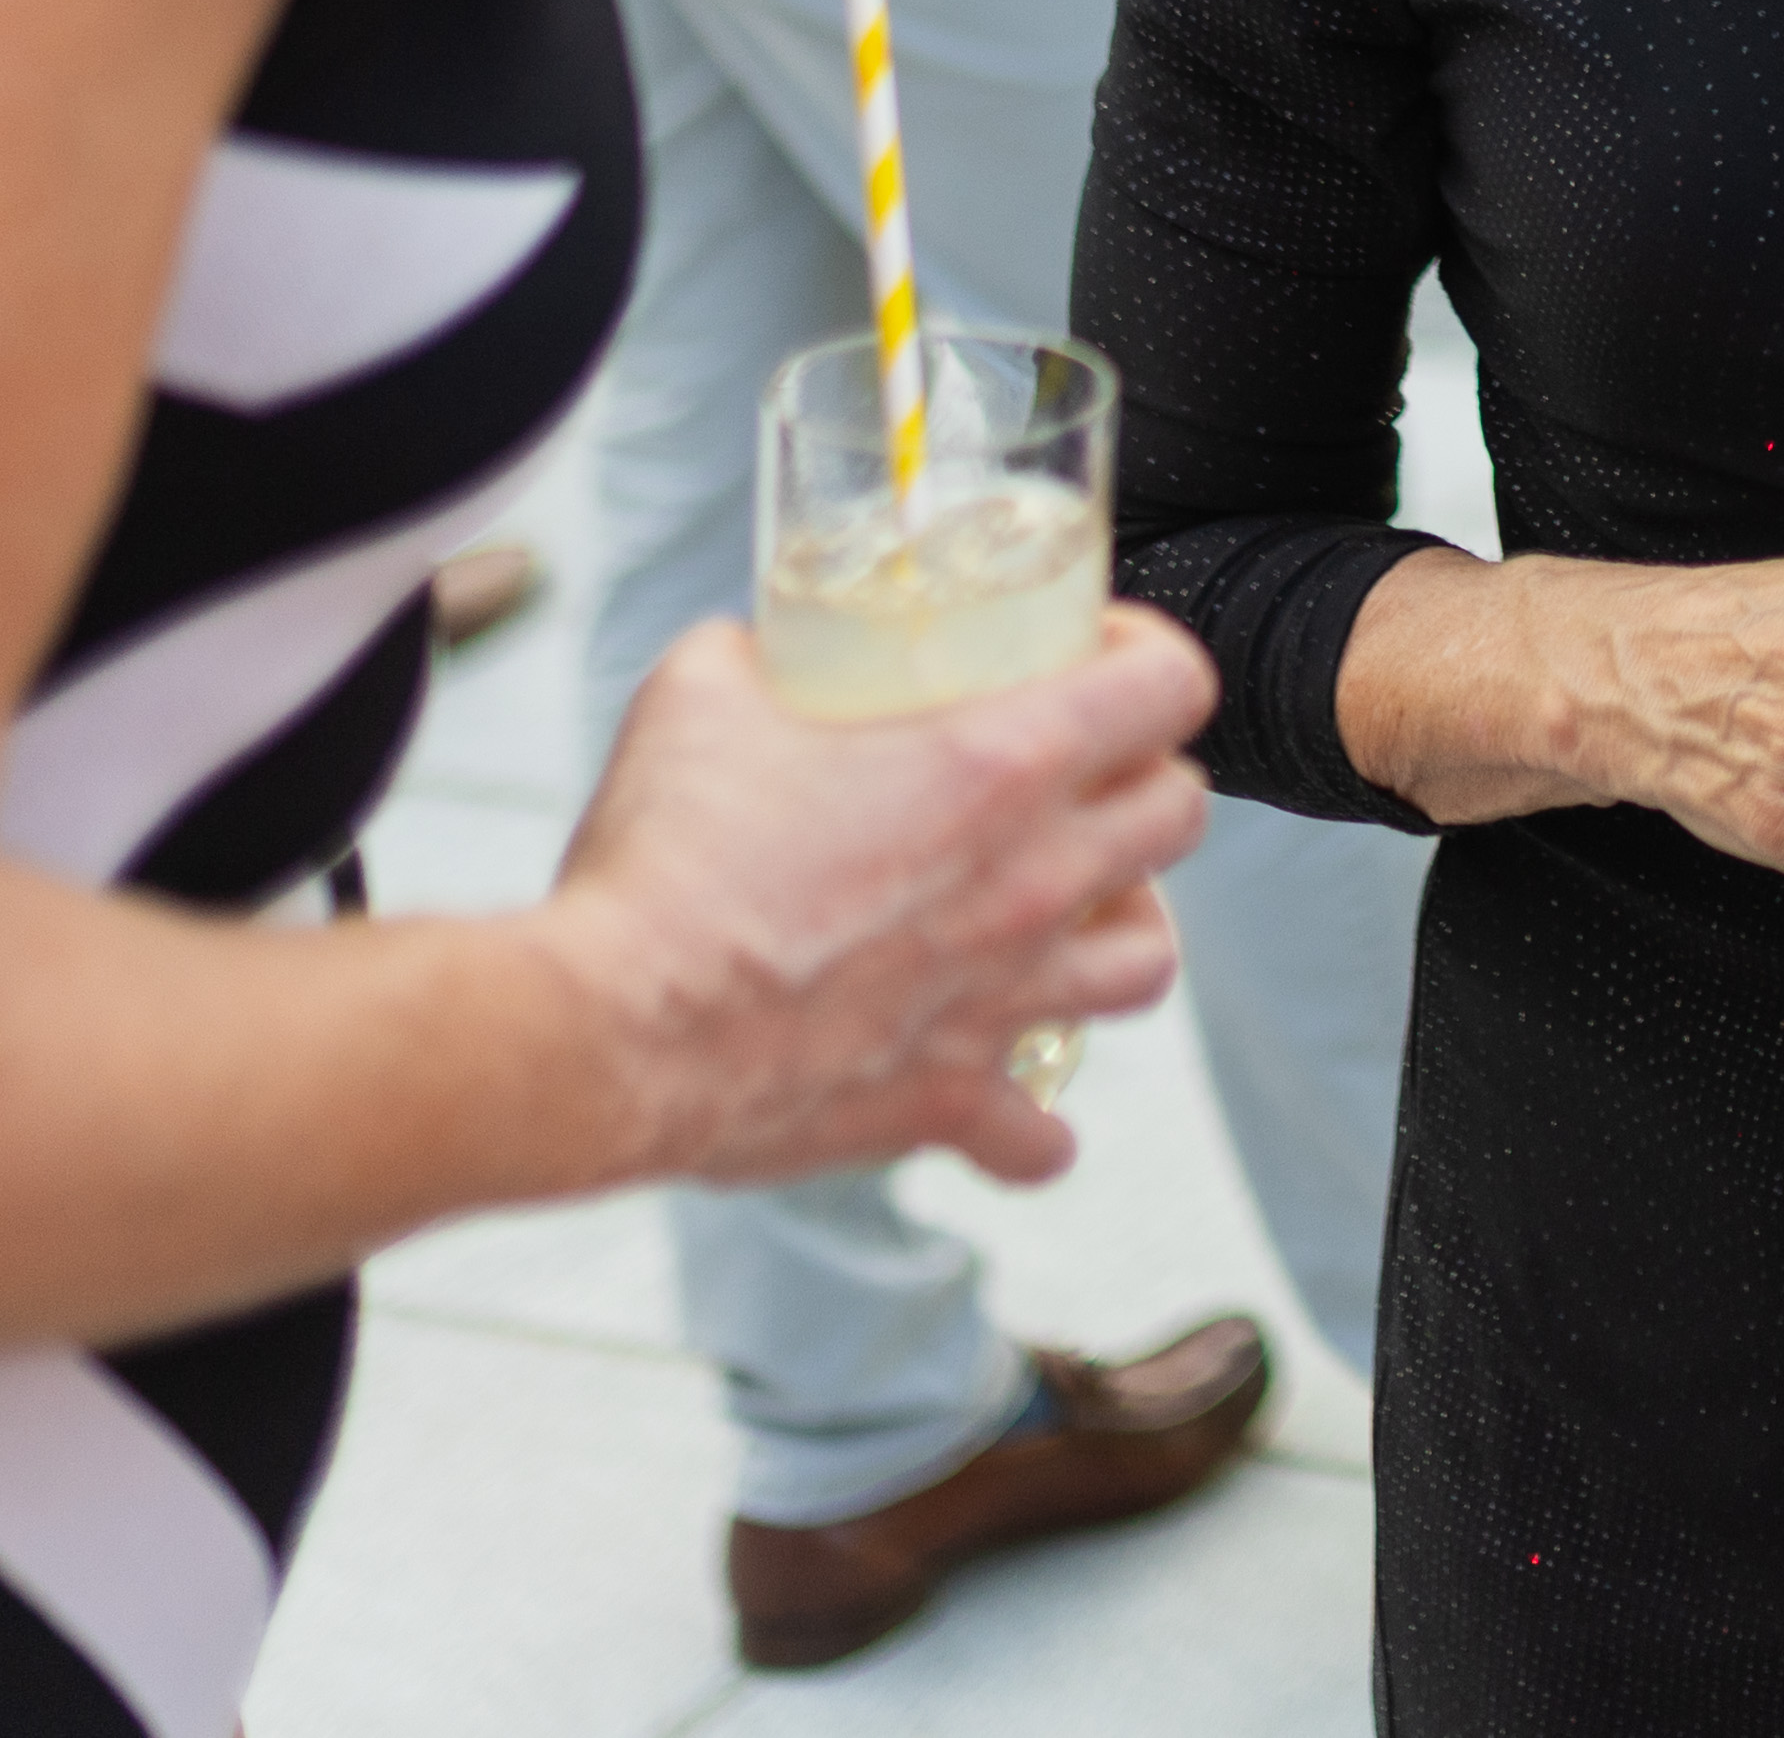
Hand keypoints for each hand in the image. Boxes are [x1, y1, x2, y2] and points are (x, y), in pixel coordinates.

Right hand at [542, 613, 1213, 1193]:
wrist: (605, 1030)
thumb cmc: (659, 857)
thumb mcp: (705, 692)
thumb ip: (763, 655)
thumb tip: (767, 648)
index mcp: (1001, 763)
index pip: (1171, 684)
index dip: (1148, 656)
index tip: (1099, 658)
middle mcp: (1032, 880)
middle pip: (1178, 817)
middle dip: (1142, 785)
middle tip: (1080, 782)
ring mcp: (1002, 999)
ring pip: (1147, 965)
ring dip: (1118, 933)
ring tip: (1065, 920)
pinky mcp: (947, 1100)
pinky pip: (1037, 1136)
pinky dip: (1030, 1121)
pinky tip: (996, 1087)